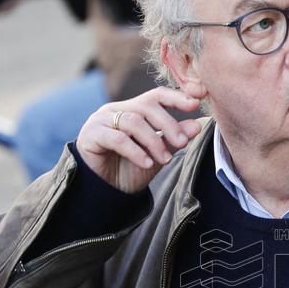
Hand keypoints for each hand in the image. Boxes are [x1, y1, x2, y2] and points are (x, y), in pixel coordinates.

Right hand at [76, 84, 204, 193]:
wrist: (104, 191)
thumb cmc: (129, 170)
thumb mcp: (157, 155)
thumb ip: (173, 139)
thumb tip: (197, 125)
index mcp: (133, 109)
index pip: (156, 96)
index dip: (177, 96)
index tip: (197, 102)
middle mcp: (116, 110)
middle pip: (147, 106)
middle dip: (168, 124)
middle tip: (182, 143)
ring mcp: (101, 120)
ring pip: (133, 121)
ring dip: (153, 141)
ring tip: (165, 159)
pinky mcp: (91, 135)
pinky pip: (117, 139)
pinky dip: (136, 151)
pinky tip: (147, 163)